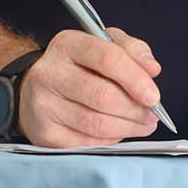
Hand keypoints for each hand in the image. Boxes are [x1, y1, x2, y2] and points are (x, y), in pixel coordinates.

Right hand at [15, 26, 163, 147]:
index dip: (136, 79)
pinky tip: (117, 132)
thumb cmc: (77, 67)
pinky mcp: (44, 133)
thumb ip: (131, 50)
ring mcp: (44, 105)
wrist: (33, 89)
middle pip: (104, 96)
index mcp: (68, 44)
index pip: (107, 58)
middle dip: (136, 110)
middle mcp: (50, 73)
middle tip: (152, 115)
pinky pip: (88, 143)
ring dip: (128, 128)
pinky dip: (110, 140)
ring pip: (98, 124)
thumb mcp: (103, 45)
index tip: (154, 96)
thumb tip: (152, 69)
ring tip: (142, 124)